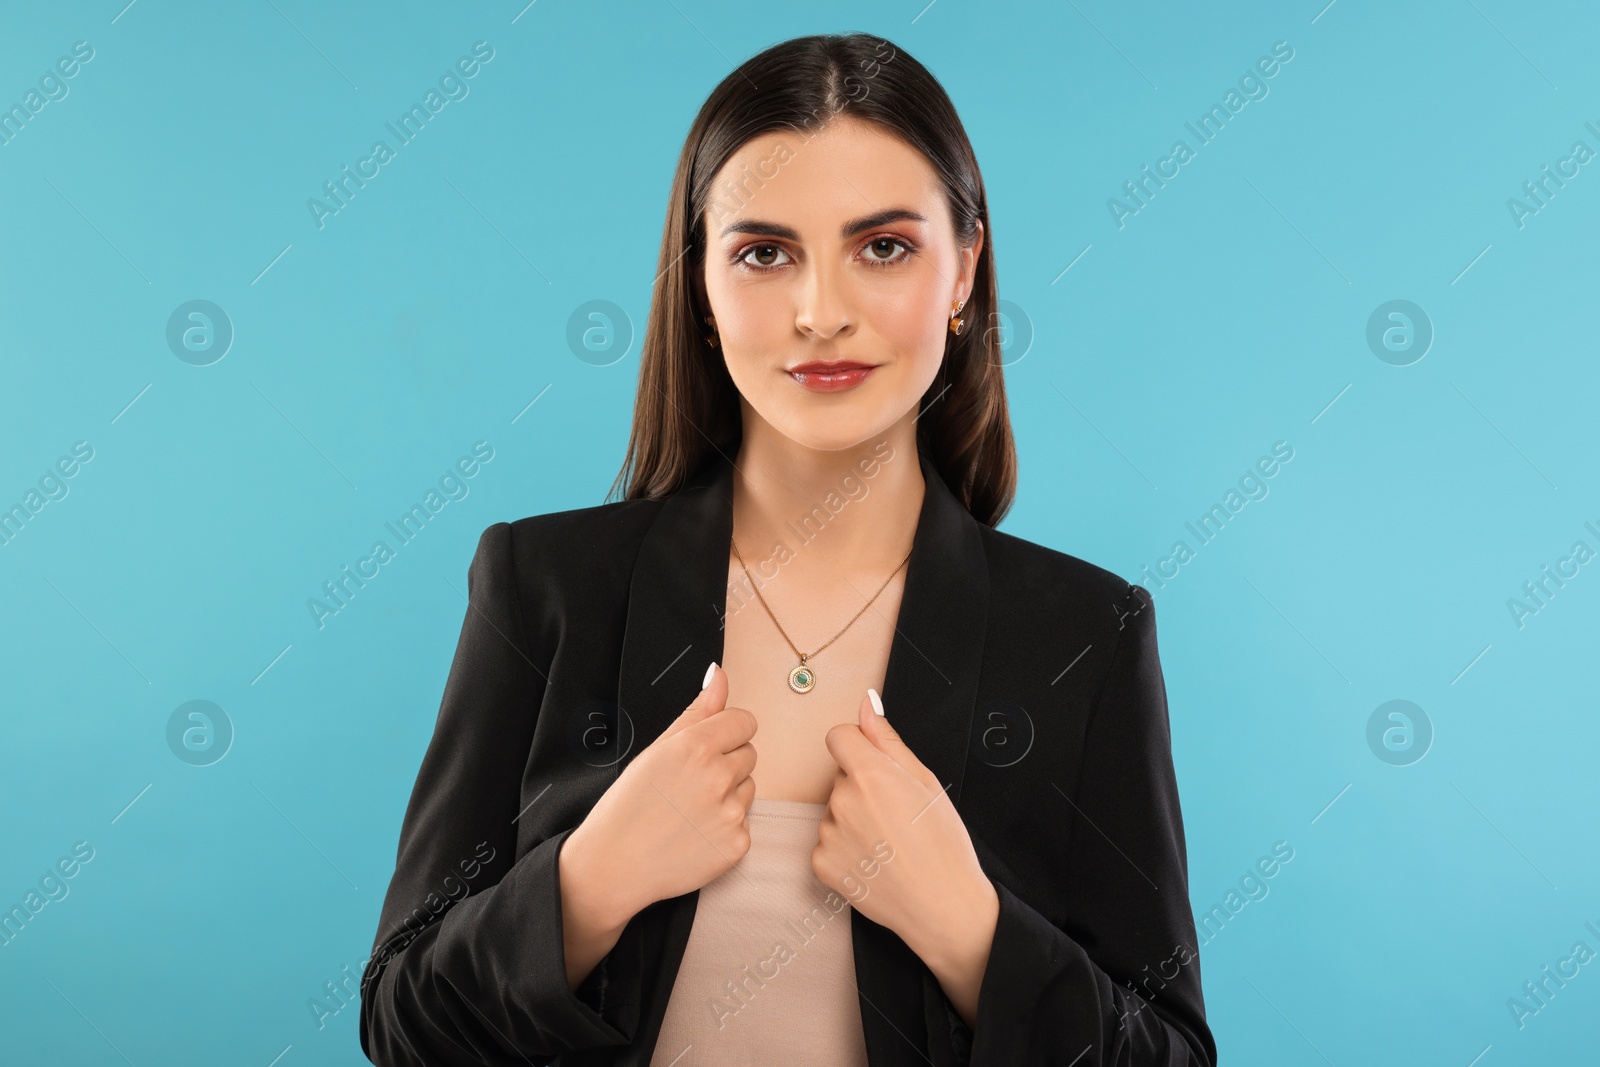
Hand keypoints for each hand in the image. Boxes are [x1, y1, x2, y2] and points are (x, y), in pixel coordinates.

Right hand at [564, 663, 756, 926]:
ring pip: (749, 788)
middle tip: (689, 785)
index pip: (745, 721)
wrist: (613, 866)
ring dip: (728, 795)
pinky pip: (745, 823)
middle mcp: (718, 777)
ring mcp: (731, 813)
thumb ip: (697, 710)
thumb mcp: (656, 750)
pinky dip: (726, 828)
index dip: (726, 733)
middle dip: (726, 764)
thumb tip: (718, 674)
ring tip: (689, 811)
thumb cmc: (628, 806)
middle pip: (749, 754)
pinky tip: (695, 835)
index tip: (706, 748)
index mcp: (696, 747)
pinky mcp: (737, 844)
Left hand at [811, 688, 996, 967]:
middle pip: (840, 776)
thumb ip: (888, 740)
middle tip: (896, 816)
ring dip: (853, 819)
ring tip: (888, 845)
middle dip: (862, 787)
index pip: (838, 736)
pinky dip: (845, 850)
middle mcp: (842, 801)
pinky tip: (875, 864)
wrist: (944, 908)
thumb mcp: (926, 782)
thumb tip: (867, 703)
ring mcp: (828, 835)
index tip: (878, 768)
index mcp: (869, 774)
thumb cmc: (944, 845)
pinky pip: (826, 842)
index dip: (859, 748)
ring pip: (834, 810)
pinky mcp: (821, 865)